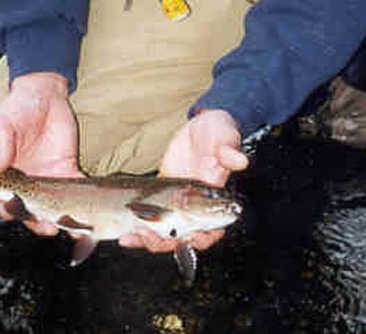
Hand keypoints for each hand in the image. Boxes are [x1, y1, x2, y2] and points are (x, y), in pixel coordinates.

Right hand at [0, 71, 82, 231]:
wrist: (44, 92)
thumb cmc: (18, 106)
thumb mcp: (3, 121)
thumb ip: (1, 145)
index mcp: (6, 174)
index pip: (1, 201)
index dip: (5, 210)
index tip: (12, 211)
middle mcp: (27, 182)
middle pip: (30, 211)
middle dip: (38, 223)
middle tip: (47, 226)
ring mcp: (48, 178)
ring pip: (53, 206)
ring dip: (61, 219)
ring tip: (70, 227)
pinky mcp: (67, 168)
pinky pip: (75, 186)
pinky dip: (82, 199)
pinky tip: (89, 206)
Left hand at [119, 109, 247, 253]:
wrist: (203, 124)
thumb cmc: (219, 132)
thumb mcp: (225, 137)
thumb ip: (229, 151)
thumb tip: (240, 160)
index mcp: (215, 198)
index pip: (212, 229)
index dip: (202, 239)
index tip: (189, 239)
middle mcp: (196, 205)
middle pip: (182, 235)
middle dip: (165, 242)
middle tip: (149, 238)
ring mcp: (177, 202)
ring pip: (163, 230)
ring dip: (148, 239)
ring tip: (131, 238)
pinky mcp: (161, 193)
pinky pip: (149, 216)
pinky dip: (138, 227)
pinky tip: (124, 232)